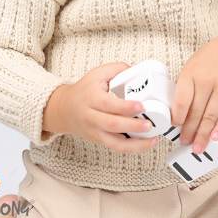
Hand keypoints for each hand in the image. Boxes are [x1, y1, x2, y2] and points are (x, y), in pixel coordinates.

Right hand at [43, 62, 159, 153]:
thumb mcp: (98, 73)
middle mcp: (92, 117)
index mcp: (91, 99)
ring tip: (152, 140)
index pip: (108, 105)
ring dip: (135, 144)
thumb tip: (137, 70)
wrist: (65, 109)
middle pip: (112, 125)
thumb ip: (118, 69)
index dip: (125, 107)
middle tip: (149, 124)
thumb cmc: (84, 90)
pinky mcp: (99, 141)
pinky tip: (145, 144)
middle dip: (133, 126)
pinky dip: (132, 148)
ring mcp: (95, 132)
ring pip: (114, 143)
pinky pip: (116, 147)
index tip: (141, 105)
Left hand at [171, 32, 217, 153]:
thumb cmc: (211, 58)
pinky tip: (215, 137)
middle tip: (185, 143)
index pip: (182, 101)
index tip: (174, 127)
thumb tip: (177, 112)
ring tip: (197, 147)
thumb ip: (186, 86)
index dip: (178, 117)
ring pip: (211, 116)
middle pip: (196, 112)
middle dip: (189, 131)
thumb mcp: (193, 65)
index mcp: (191, 74)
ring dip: (203, 135)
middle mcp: (207, 81)